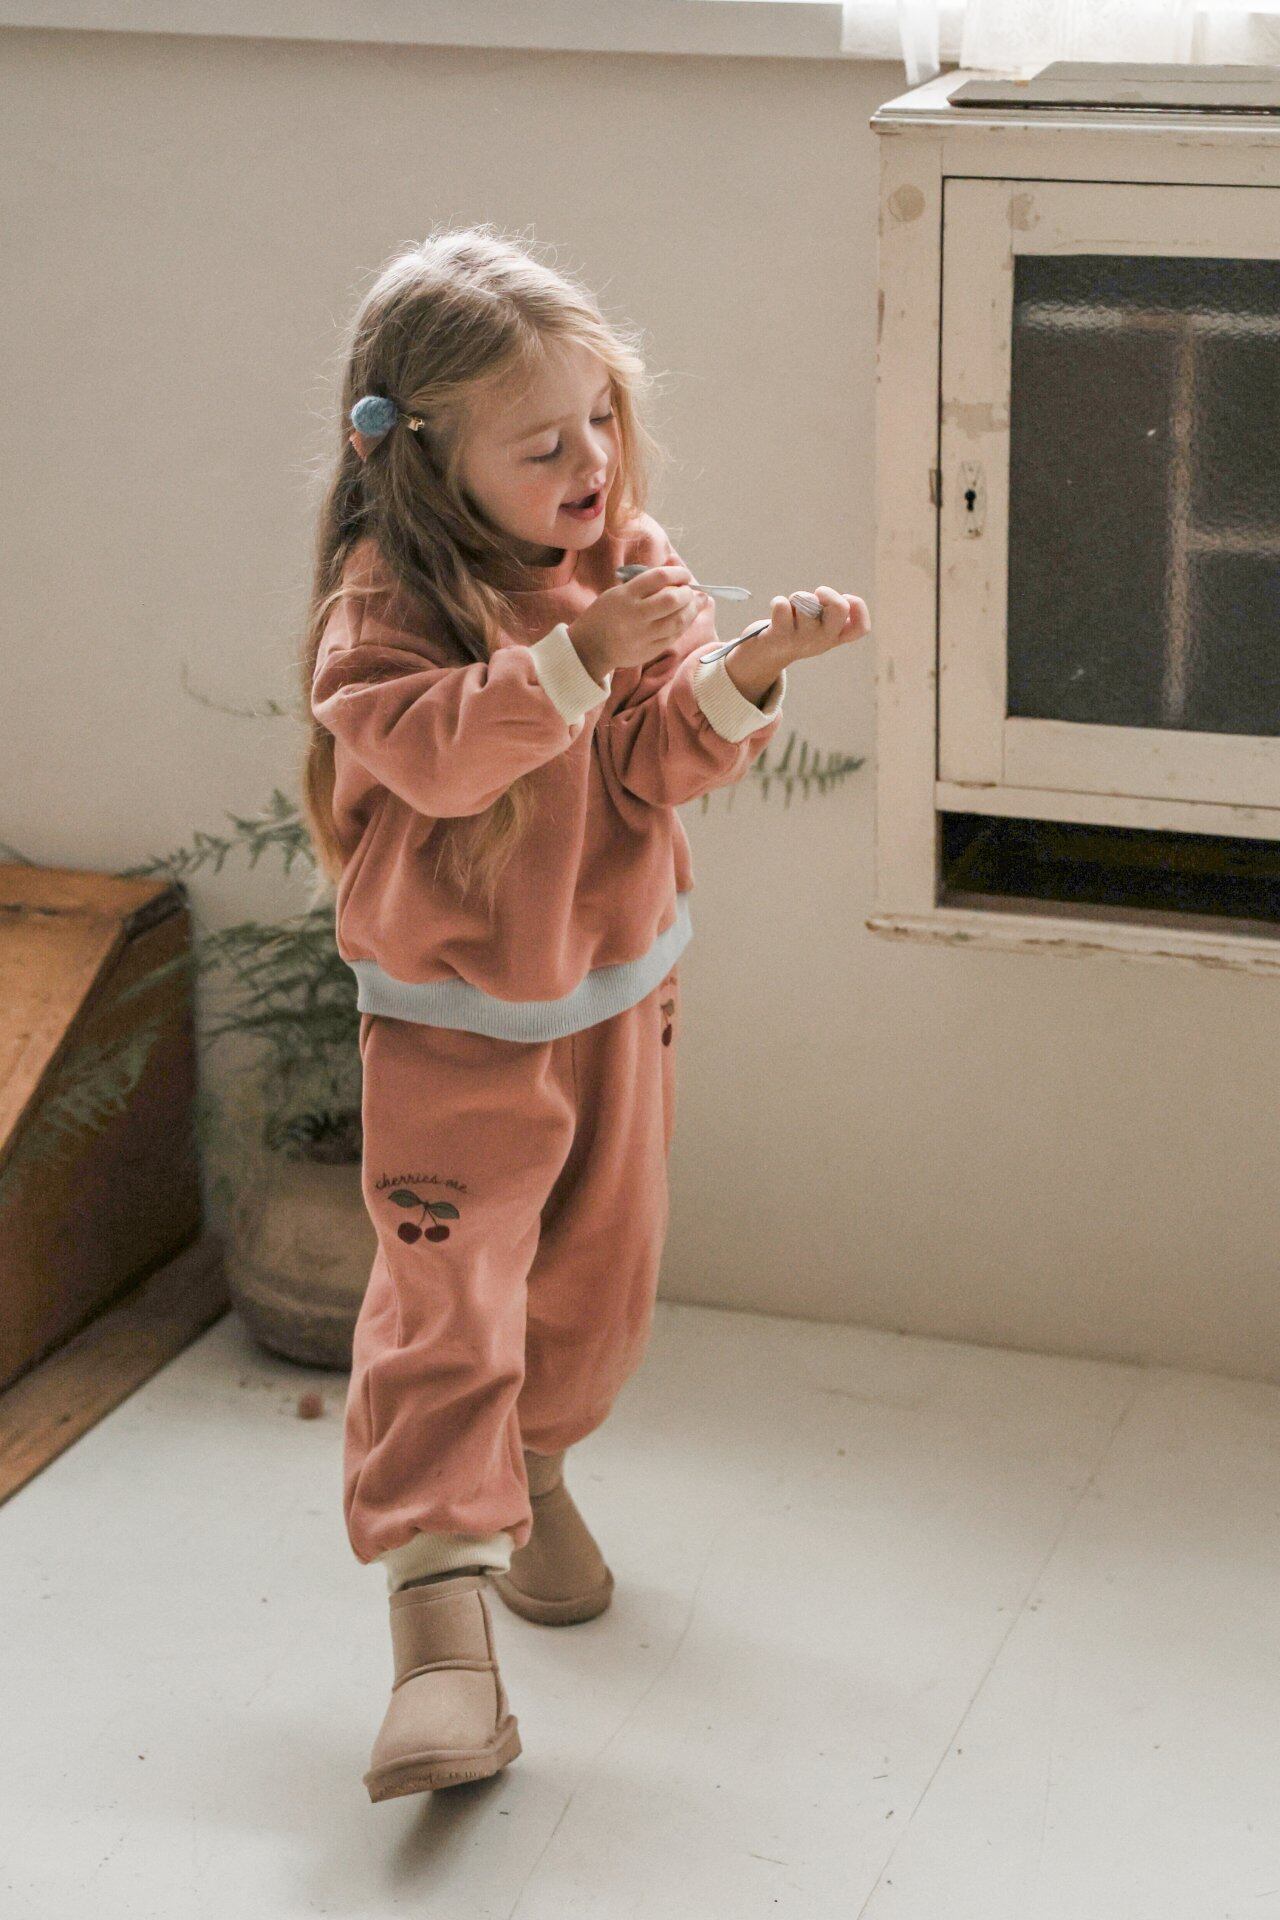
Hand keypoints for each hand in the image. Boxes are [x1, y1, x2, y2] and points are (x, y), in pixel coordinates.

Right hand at [568, 565, 712, 681]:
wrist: (590, 647)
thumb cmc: (607, 614)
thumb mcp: (619, 591)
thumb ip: (646, 581)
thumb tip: (676, 567)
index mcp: (626, 595)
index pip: (660, 577)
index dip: (679, 573)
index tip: (684, 575)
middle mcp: (635, 615)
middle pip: (672, 600)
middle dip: (687, 593)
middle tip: (690, 591)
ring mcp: (642, 635)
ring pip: (678, 621)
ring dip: (692, 610)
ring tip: (695, 603)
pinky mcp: (648, 651)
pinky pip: (673, 637)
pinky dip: (684, 625)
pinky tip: (685, 618)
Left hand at [761, 588, 869, 664]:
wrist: (765, 656)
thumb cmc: (796, 632)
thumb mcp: (821, 627)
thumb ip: (835, 614)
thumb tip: (847, 599)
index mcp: (834, 637)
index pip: (861, 628)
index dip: (857, 606)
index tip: (844, 598)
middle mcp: (821, 641)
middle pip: (839, 607)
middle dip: (827, 593)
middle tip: (816, 598)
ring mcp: (801, 640)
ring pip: (806, 601)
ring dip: (797, 597)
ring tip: (792, 609)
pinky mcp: (778, 636)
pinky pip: (781, 605)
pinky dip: (778, 603)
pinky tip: (778, 613)